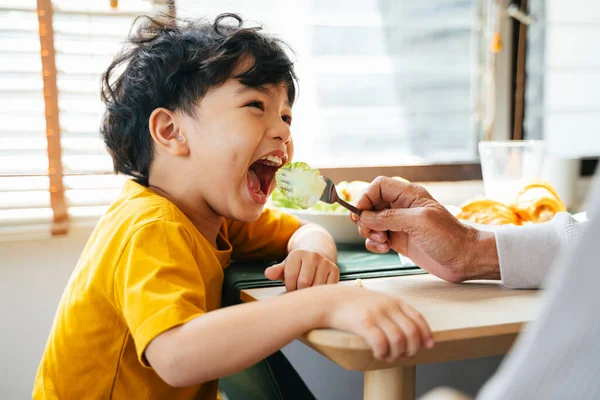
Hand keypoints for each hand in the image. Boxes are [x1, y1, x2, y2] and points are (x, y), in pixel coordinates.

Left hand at [265, 249, 339, 290]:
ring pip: (316, 287)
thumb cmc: (297, 267)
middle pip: (304, 283)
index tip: (291, 287)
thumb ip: (276, 271)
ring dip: (311, 293)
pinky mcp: (335, 269)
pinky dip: (322, 292)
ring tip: (308, 289)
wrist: (316, 258)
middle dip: (299, 291)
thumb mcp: (285, 268)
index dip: (289, 287)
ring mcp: (325, 262)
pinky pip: (327, 287)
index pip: (290, 277)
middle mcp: (312, 255)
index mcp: (297, 254)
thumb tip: (268, 273)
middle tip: (299, 291)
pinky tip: (318, 288)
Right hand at [322, 285, 433, 360]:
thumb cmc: (353, 304)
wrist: (329, 300)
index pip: (418, 317)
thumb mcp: (378, 300)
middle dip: (412, 349)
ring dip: (396, 354)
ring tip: (389, 357)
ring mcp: (376, 314)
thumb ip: (393, 311)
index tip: (428, 345)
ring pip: (398, 340)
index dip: (426, 333)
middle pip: (411, 332)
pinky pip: (381, 343)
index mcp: (393, 300)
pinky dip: (383, 353)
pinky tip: (378, 354)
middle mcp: (387, 306)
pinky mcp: (363, 323)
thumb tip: (409, 332)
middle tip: (404, 356)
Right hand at [352, 177, 498, 282]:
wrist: (466, 259)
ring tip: (383, 242)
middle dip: (365, 218)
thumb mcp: (419, 222)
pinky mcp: (399, 240)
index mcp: (409, 195)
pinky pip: (377, 238)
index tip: (359, 213)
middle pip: (370, 204)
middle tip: (372, 231)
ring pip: (371, 223)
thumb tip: (364, 217)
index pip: (378, 186)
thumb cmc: (450, 238)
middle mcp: (402, 207)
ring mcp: (400, 224)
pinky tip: (385, 249)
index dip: (365, 197)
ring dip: (369, 233)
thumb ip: (389, 217)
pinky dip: (374, 244)